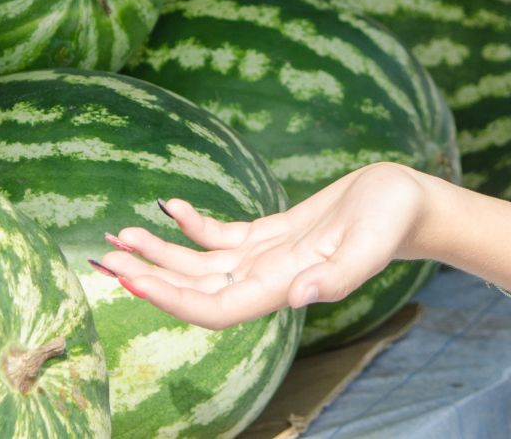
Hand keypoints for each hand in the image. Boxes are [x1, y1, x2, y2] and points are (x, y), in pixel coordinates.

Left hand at [96, 163, 431, 329]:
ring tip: (120, 234)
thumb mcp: (370, 244)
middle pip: (194, 288)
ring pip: (200, 264)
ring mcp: (266, 258)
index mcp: (282, 287)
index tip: (133, 281)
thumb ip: (338, 276)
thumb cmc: (392, 222)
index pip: (214, 307)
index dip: (172, 299)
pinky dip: (192, 224)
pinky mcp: (271, 234)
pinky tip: (168, 206)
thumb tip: (298, 297)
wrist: (407, 203)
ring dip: (160, 252)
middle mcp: (266, 279)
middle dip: (149, 275)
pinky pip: (221, 236)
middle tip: (103, 257)